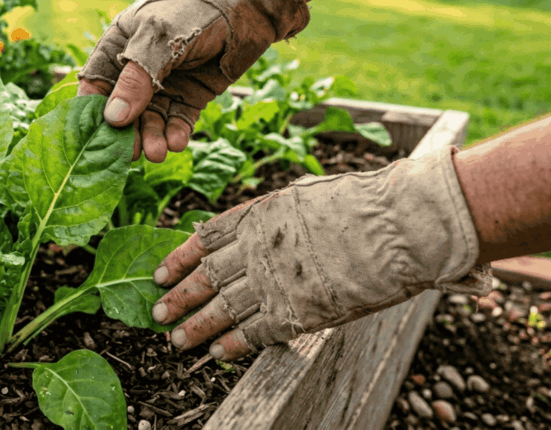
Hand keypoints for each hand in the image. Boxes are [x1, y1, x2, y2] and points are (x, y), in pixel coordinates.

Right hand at [76, 0, 309, 161]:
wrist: (247, 3)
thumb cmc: (194, 7)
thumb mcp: (158, 38)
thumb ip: (136, 78)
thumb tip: (113, 118)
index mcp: (119, 46)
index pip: (95, 84)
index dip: (94, 110)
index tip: (96, 135)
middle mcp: (138, 69)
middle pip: (123, 110)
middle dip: (126, 132)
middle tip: (132, 153)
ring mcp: (165, 84)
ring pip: (151, 120)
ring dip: (152, 137)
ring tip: (158, 152)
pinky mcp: (191, 95)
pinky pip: (178, 120)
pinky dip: (176, 133)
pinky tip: (177, 142)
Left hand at [149, 147, 493, 360]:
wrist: (393, 228)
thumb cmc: (358, 206)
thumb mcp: (303, 197)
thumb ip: (272, 219)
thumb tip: (255, 231)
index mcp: (256, 216)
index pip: (204, 239)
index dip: (179, 258)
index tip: (160, 273)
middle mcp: (254, 249)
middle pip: (205, 277)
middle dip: (178, 297)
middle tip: (158, 313)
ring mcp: (271, 282)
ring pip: (220, 308)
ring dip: (195, 326)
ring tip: (176, 340)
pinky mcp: (293, 312)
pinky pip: (252, 332)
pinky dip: (231, 344)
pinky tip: (216, 353)